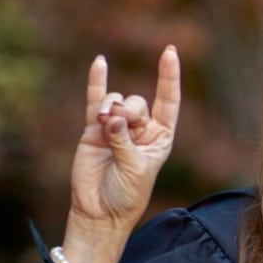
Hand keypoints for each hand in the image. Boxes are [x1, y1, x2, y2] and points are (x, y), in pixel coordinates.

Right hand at [68, 46, 180, 237]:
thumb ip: (124, 140)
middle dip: (130, 111)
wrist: (100, 211)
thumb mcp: (134, 168)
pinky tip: (100, 62)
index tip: (169, 51)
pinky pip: (94, 100)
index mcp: (160, 137)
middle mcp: (140, 129)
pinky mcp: (93, 130)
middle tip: (120, 127)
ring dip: (111, 107)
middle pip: (138, 102)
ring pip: (117, 101)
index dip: (169, 77)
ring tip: (105, 123)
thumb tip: (111, 115)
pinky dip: (97, 82)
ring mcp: (116, 127)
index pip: (168, 101)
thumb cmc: (126, 194)